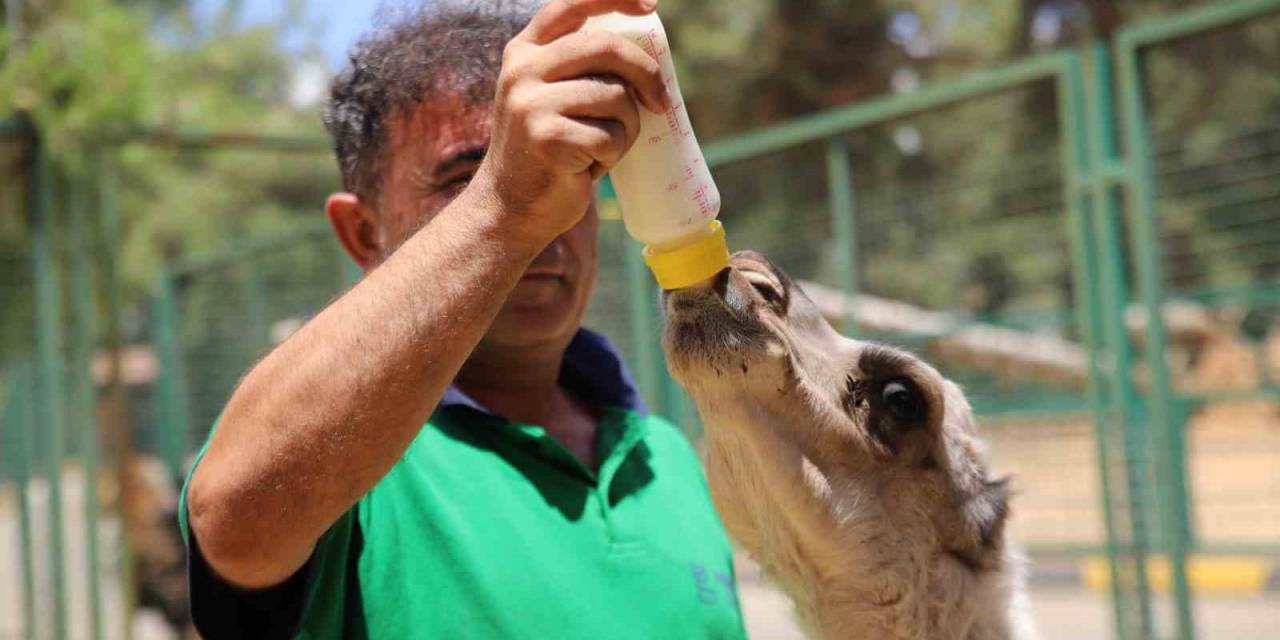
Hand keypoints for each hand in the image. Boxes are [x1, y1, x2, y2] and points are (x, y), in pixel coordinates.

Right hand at [469, 0, 670, 243]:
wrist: (511, 208)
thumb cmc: (548, 153)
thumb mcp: (551, 98)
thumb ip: (579, 70)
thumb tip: (647, 55)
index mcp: (524, 52)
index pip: (570, 4)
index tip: (649, 6)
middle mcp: (522, 70)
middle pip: (606, 47)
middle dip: (645, 73)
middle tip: (661, 103)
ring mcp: (530, 102)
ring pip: (615, 97)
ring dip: (625, 128)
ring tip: (601, 149)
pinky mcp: (548, 136)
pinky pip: (610, 135)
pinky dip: (612, 155)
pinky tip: (587, 168)